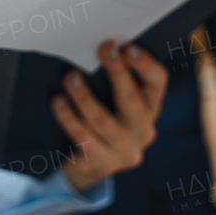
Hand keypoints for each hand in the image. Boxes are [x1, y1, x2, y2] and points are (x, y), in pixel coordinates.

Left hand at [51, 40, 167, 192]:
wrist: (89, 167)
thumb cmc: (102, 119)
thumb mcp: (115, 102)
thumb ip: (113, 81)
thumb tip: (99, 48)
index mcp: (150, 109)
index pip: (157, 83)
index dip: (146, 65)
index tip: (128, 47)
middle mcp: (142, 130)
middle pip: (133, 100)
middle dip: (118, 73)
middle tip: (105, 49)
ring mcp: (124, 151)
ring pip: (103, 121)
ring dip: (85, 96)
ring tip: (70, 77)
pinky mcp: (102, 164)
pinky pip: (83, 137)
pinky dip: (68, 117)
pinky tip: (57, 101)